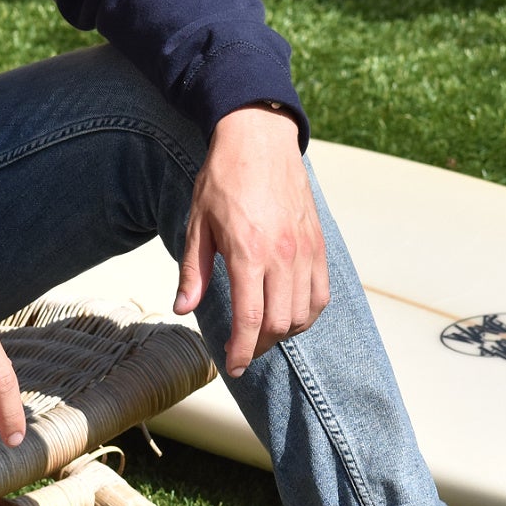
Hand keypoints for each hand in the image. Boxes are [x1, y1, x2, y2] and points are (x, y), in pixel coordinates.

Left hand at [175, 104, 328, 377]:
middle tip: (241, 348)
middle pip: (279, 323)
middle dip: (258, 345)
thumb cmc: (224, 178)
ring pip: (304, 314)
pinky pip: (321, 294)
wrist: (260, 138)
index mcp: (248, 253)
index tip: (232, 366)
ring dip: (283, 331)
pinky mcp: (318, 244)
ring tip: (263, 330)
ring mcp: (305, 250)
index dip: (240, 351)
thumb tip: (184, 308)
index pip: (249, 320)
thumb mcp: (198, 223)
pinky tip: (291, 312)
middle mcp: (282, 256)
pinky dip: (308, 313)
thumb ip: (193, 271)